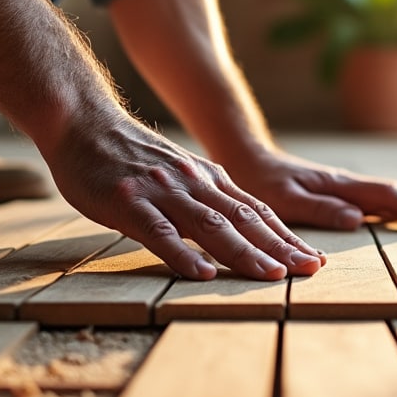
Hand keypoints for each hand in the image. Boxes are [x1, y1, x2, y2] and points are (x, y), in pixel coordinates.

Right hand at [39, 115, 323, 281]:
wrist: (82, 121)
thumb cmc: (128, 155)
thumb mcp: (179, 172)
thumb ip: (205, 198)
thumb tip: (238, 230)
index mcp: (208, 179)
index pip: (258, 211)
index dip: (287, 237)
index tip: (313, 260)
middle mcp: (193, 183)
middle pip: (245, 219)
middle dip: (279, 247)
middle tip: (310, 271)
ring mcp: (162, 192)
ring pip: (211, 225)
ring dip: (244, 252)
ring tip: (271, 275)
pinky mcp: (129, 202)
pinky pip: (160, 232)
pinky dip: (183, 254)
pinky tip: (203, 274)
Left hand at [222, 150, 396, 230]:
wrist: (245, 158)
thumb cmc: (260, 181)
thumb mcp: (284, 200)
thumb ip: (319, 209)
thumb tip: (359, 219)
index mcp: (340, 185)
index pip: (388, 196)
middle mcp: (347, 183)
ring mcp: (344, 186)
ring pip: (389, 194)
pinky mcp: (337, 191)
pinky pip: (376, 199)